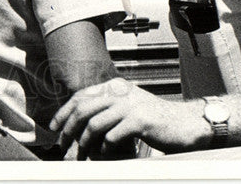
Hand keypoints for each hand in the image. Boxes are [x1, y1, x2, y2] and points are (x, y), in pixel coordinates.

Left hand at [50, 77, 210, 158]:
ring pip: (94, 123)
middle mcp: (120, 92)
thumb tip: (79, 123)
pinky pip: (113, 135)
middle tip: (63, 144)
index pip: (80, 96)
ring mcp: (130, 104)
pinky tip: (105, 153)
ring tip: (82, 154)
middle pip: (83, 108)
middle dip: (68, 128)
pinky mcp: (140, 120)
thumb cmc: (156, 119)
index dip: (64, 112)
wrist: (187, 123)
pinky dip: (105, 147)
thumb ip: (107, 109)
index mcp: (114, 86)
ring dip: (85, 142)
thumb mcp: (129, 106)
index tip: (54, 127)